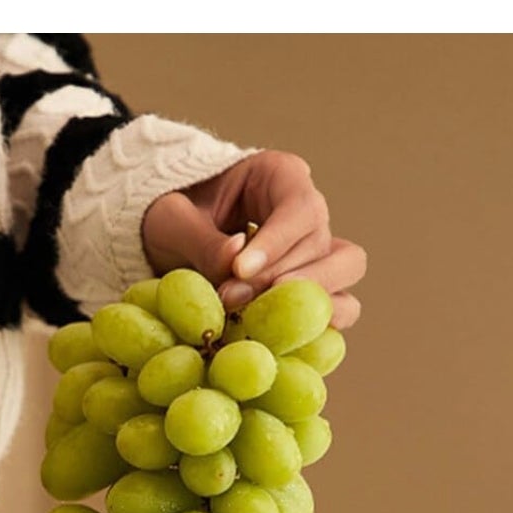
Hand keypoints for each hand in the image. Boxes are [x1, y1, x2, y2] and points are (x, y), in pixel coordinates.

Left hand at [142, 150, 365, 323]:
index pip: (299, 207)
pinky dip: (321, 325)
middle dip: (280, 278)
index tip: (240, 271)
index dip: (277, 243)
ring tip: (256, 317)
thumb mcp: (171, 220)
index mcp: (279, 175)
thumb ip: (200, 239)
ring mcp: (317, 248)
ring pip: (346, 269)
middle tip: (234, 299)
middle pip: (322, 242)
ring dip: (309, 299)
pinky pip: (343, 304)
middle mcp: (307, 210)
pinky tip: (279, 336)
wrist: (166, 240)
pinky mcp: (316, 285)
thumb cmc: (170, 216)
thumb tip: (235, 258)